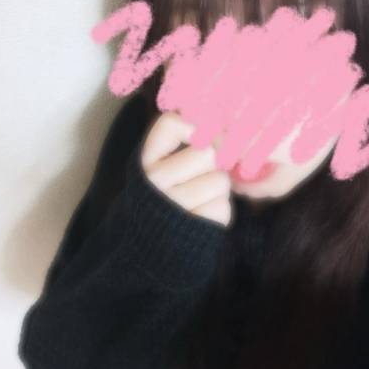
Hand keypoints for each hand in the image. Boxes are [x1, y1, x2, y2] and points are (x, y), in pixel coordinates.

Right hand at [140, 112, 231, 226]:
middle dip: (216, 164)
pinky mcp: (193, 227)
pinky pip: (223, 207)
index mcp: (145, 161)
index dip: (195, 126)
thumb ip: (181, 141)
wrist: (146, 251)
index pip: (172, 123)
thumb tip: (219, 117)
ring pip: (220, 180)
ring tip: (202, 198)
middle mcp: (154, 181)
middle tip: (204, 176)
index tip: (200, 139)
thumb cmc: (164, 198)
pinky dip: (220, 211)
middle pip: (207, 153)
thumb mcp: (160, 168)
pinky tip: (202, 216)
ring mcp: (173, 205)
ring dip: (219, 190)